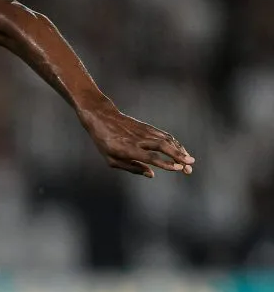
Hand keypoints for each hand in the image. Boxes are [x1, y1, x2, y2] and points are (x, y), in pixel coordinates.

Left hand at [80, 104, 194, 177]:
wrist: (102, 117)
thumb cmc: (104, 142)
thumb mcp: (111, 159)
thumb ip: (131, 167)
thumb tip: (151, 174)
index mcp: (127, 149)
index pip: (150, 157)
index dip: (165, 163)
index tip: (178, 169)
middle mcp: (138, 140)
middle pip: (162, 146)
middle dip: (179, 156)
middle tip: (190, 166)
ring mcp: (144, 132)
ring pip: (166, 140)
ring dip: (180, 150)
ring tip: (189, 161)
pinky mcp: (147, 127)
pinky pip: (164, 135)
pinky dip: (175, 143)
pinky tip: (181, 151)